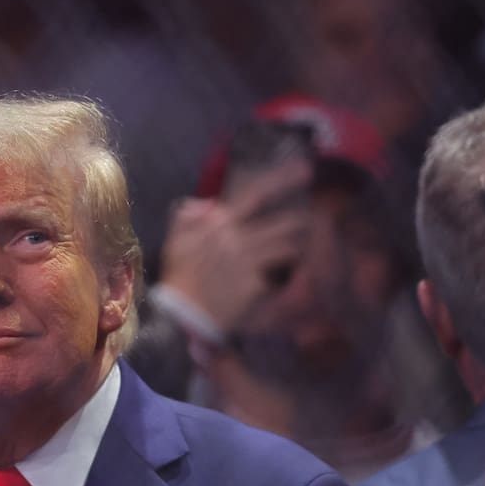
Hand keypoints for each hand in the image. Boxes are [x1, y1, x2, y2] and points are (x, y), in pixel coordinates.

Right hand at [159, 158, 312, 333]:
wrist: (182, 316)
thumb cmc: (180, 279)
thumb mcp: (176, 242)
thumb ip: (187, 217)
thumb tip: (207, 204)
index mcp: (220, 223)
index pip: (256, 194)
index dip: (282, 179)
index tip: (305, 169)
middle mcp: (237, 238)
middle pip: (285, 222)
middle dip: (302, 222)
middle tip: (308, 225)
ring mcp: (248, 261)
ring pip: (289, 246)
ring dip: (298, 248)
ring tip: (298, 251)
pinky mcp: (255, 284)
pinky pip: (280, 276)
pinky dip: (283, 278)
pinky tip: (280, 282)